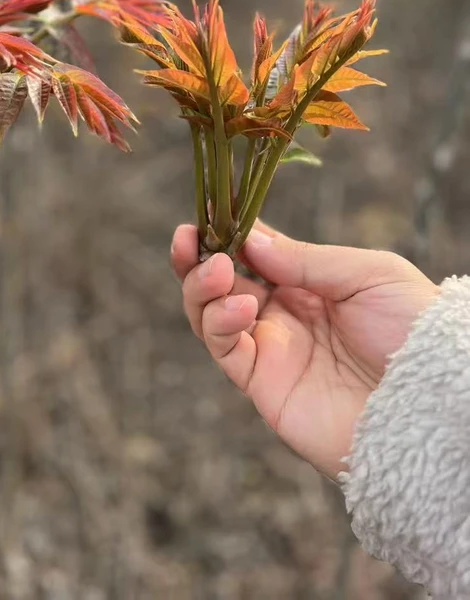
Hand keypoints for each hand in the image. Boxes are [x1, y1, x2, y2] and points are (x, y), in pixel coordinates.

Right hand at [171, 221, 439, 479]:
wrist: (431, 401)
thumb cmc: (413, 330)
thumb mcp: (366, 274)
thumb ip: (304, 258)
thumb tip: (249, 239)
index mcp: (307, 286)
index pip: (250, 255)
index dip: (223, 235)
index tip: (205, 216)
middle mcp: (282, 317)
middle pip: (218, 284)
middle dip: (195, 260)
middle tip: (186, 239)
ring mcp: (271, 351)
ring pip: (209, 316)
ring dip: (201, 289)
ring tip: (217, 271)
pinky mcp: (265, 387)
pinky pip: (226, 351)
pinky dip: (220, 324)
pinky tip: (241, 307)